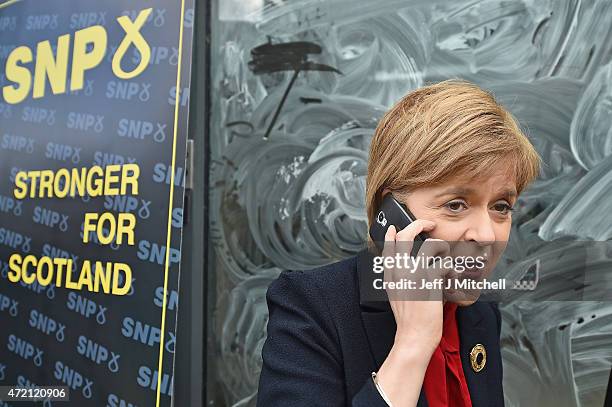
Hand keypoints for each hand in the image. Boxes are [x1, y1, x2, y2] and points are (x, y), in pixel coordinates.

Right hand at [382, 222, 450, 354]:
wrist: (413, 336)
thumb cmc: (409, 320)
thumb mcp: (396, 296)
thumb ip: (398, 279)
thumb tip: (406, 266)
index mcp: (390, 275)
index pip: (388, 246)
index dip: (393, 234)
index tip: (396, 227)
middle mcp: (400, 270)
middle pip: (406, 235)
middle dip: (420, 224)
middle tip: (430, 224)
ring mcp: (414, 273)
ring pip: (431, 244)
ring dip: (442, 248)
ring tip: (445, 257)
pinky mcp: (430, 279)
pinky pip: (446, 263)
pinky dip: (452, 270)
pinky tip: (451, 278)